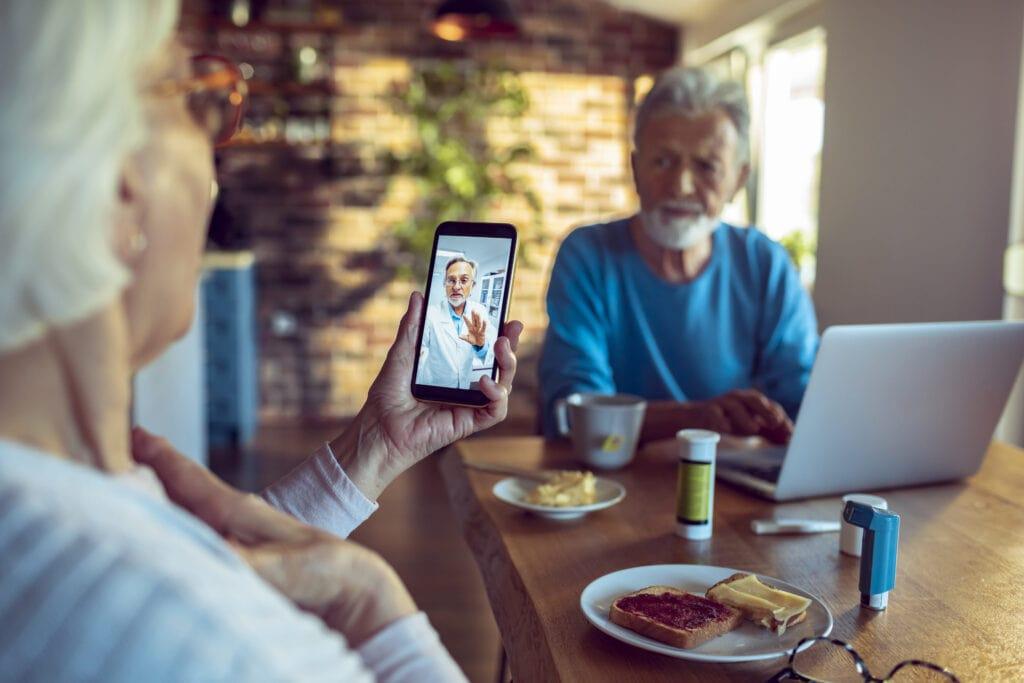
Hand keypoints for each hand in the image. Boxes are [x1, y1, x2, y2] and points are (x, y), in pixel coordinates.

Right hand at [131, 427, 415, 645]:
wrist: (350, 578)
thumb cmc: (317, 569)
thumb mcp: (277, 568)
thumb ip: (239, 563)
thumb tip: (202, 554)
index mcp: (236, 511)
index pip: (188, 478)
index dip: (160, 458)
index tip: (135, 432)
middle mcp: (234, 515)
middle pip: (184, 486)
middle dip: (154, 468)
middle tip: (126, 446)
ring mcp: (240, 530)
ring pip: (194, 504)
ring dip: (166, 492)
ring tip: (138, 479)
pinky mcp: (246, 550)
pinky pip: (205, 526)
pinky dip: (184, 518)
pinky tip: (176, 524)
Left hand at [332, 292, 522, 499]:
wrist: (377, 430)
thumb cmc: (387, 398)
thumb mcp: (401, 354)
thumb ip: (412, 327)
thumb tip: (418, 296)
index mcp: (453, 370)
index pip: (482, 350)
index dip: (496, 333)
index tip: (503, 314)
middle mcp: (465, 387)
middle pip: (499, 366)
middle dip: (511, 346)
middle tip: (512, 326)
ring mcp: (469, 405)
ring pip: (504, 386)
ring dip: (509, 366)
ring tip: (501, 347)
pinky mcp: (469, 423)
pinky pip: (495, 410)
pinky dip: (497, 395)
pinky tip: (485, 382)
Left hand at [458, 310, 486, 346]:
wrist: (478, 343)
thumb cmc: (472, 340)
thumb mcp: (467, 339)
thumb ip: (464, 337)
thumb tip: (459, 336)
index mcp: (470, 328)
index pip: (468, 323)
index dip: (466, 319)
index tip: (463, 315)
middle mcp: (474, 327)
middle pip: (474, 320)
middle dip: (473, 315)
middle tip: (473, 309)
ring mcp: (479, 329)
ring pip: (478, 322)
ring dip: (478, 318)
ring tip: (477, 313)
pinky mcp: (482, 332)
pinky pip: (483, 327)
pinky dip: (484, 324)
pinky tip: (484, 320)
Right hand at [682, 389, 793, 444]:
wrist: (692, 418)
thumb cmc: (725, 421)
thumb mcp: (749, 425)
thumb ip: (768, 431)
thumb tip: (789, 440)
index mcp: (750, 401)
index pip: (769, 406)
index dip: (780, 417)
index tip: (790, 431)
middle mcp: (737, 398)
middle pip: (754, 399)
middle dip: (767, 411)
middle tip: (776, 423)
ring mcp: (721, 403)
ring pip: (735, 405)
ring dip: (745, 416)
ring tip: (754, 429)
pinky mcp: (706, 411)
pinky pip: (714, 414)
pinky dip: (721, 421)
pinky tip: (726, 430)